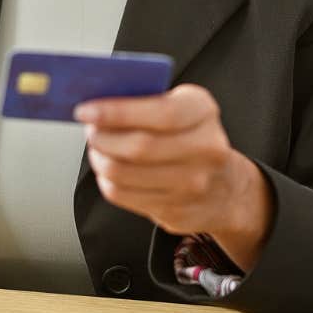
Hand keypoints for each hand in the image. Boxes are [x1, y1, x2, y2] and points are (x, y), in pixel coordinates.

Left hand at [76, 83, 272, 271]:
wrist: (226, 188)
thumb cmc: (193, 139)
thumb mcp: (182, 107)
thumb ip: (147, 101)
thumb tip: (98, 101)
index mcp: (204, 112)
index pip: (161, 112)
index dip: (118, 111)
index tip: (86, 110)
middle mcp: (205, 149)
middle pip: (140, 146)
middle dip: (103, 137)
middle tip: (90, 131)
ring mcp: (193, 185)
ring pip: (125, 174)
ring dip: (100, 160)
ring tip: (97, 150)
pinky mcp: (176, 211)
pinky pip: (124, 195)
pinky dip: (107, 181)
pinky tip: (108, 172)